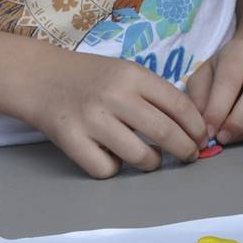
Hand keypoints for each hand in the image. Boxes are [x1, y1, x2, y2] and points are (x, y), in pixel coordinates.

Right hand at [21, 52, 206, 177]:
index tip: (202, 139)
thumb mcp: (125, 72)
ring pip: (140, 156)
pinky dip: (114, 168)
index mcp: (132, 75)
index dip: (196, 127)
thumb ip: (154, 94)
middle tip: (188, 156)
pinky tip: (111, 157)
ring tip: (151, 159)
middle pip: (165, 133)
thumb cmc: (91, 78)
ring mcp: (91, 119)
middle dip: (184, 150)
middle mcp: (114, 95)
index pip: (179, 105)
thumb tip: (191, 127)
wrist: (40, 77)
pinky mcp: (71, 140)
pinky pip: (107, 169)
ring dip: (153, 163)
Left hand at [187, 38, 242, 145]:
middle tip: (224, 138)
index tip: (209, 131)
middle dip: (239, 122)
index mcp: (241, 51)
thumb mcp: (204, 77)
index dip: (218, 109)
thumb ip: (199, 98)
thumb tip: (205, 126)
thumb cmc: (224, 72)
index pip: (230, 81)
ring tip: (237, 138)